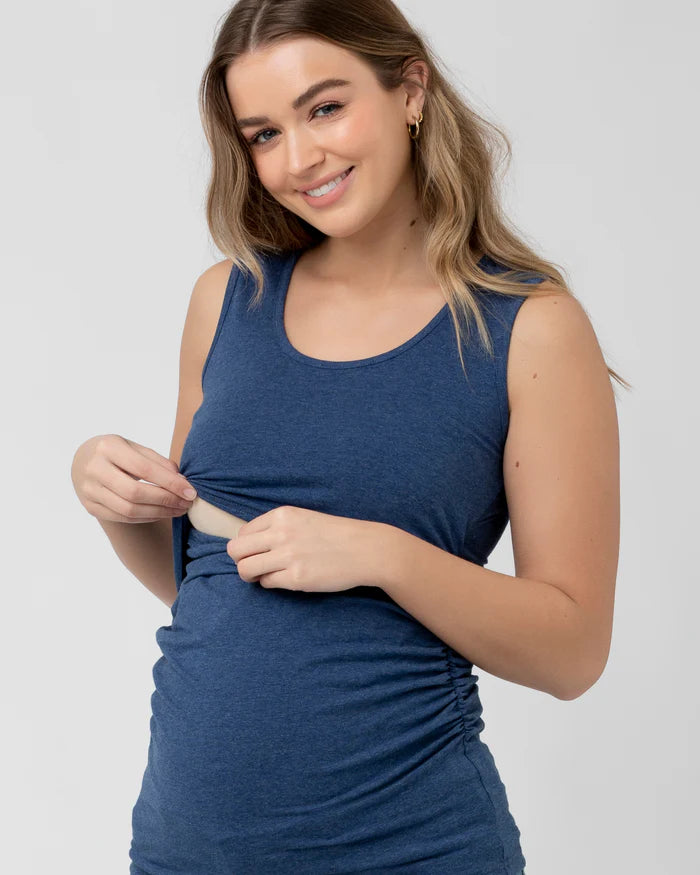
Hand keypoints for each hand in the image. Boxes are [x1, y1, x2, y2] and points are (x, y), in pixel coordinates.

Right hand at [71, 433, 196, 523]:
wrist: (83, 459)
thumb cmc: (117, 452)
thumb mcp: (135, 448)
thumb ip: (158, 462)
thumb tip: (182, 482)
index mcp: (108, 447)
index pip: (144, 469)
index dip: (170, 483)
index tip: (191, 492)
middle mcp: (94, 469)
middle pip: (135, 493)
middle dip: (166, 500)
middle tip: (187, 504)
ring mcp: (89, 490)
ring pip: (129, 510)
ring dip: (159, 513)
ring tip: (178, 510)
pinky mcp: (90, 506)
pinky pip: (123, 518)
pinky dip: (146, 518)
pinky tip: (162, 513)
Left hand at [226, 505, 390, 592]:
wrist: (366, 549)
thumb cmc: (336, 535)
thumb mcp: (303, 518)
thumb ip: (278, 527)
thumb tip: (250, 544)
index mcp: (282, 515)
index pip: (243, 532)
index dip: (246, 546)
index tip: (256, 552)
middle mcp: (282, 533)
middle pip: (236, 550)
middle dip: (241, 561)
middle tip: (253, 567)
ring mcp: (289, 556)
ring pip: (245, 569)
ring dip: (250, 575)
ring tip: (263, 576)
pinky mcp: (297, 578)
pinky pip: (266, 583)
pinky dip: (270, 583)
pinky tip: (285, 579)